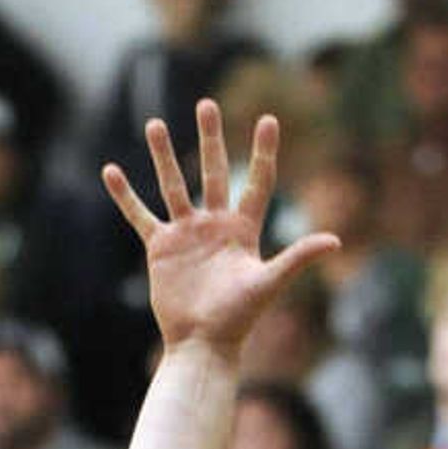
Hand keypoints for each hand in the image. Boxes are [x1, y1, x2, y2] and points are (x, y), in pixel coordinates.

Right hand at [103, 101, 337, 357]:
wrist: (202, 344)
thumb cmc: (239, 319)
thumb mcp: (269, 284)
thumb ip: (298, 257)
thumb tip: (336, 241)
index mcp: (244, 229)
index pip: (257, 182)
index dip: (263, 152)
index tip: (268, 120)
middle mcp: (215, 225)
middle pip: (212, 172)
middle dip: (210, 138)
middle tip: (206, 104)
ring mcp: (186, 234)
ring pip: (173, 186)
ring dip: (163, 156)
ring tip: (154, 124)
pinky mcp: (161, 249)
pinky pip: (140, 216)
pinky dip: (125, 196)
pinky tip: (111, 171)